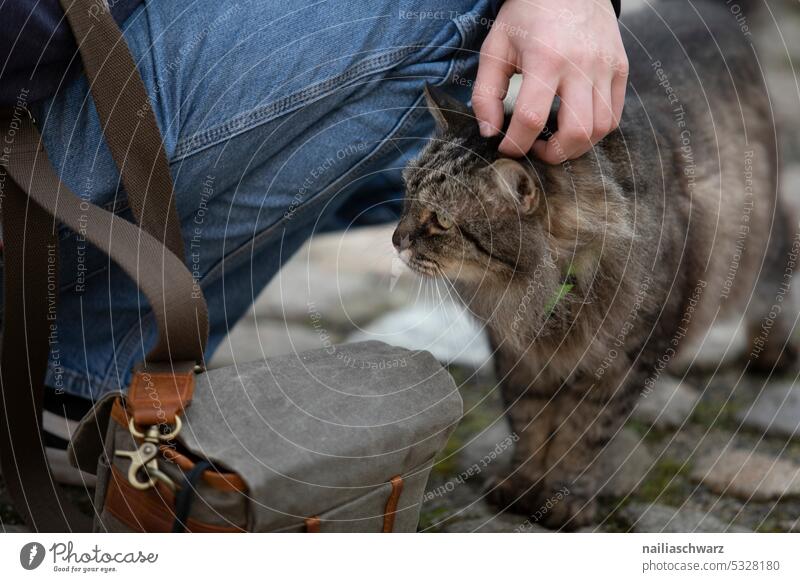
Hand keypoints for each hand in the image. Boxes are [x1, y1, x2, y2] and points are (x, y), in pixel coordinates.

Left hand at [472, 0, 627, 162]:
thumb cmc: (526, 16)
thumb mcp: (496, 47)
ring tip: (553, 141)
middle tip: (534, 150)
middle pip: (575, 131)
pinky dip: (594, 131)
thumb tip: (489, 133)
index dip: (515, 143)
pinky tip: (572, 126)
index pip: (531, 118)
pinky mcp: (620, 68)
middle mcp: (581, 64)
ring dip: (575, 147)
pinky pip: (613, 115)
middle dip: (552, 154)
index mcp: (545, 58)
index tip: (505, 147)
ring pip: (600, 129)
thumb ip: (486, 93)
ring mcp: (606, 67)